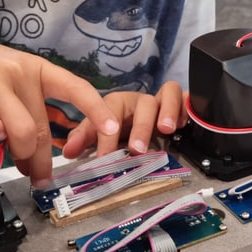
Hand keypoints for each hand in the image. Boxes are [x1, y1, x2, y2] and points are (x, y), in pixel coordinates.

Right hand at [0, 32, 117, 185]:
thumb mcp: (15, 76)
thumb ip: (32, 104)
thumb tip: (53, 143)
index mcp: (36, 69)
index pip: (75, 88)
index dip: (96, 110)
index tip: (111, 130)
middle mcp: (18, 73)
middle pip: (42, 126)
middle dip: (44, 160)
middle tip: (41, 178)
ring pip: (20, 131)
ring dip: (20, 156)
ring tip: (16, 164)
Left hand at [61, 81, 187, 158]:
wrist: (149, 118)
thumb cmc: (123, 125)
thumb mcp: (100, 131)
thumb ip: (85, 138)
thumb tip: (68, 151)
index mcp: (117, 105)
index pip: (109, 112)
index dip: (104, 133)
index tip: (104, 157)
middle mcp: (139, 101)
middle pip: (141, 103)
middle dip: (140, 126)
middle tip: (137, 149)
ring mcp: (161, 101)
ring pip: (166, 93)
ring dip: (166, 111)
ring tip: (166, 130)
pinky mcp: (179, 103)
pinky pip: (183, 97)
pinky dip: (183, 109)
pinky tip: (181, 125)